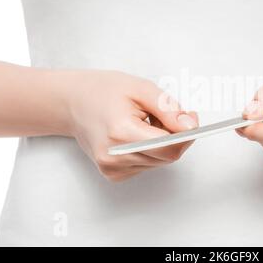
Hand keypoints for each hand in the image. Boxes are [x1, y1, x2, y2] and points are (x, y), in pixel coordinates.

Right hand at [64, 70, 197, 181]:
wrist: (71, 103)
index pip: (169, 147)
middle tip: (163, 114)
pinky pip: (148, 164)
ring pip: (160, 161)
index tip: (191, 118)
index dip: (187, 134)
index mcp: (121, 133)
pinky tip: (135, 134)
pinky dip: (150, 150)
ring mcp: (112, 168)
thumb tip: (190, 126)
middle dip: (175, 135)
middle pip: (168, 155)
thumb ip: (169, 109)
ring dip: (162, 142)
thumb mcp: (141, 89)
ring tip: (144, 122)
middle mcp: (115, 157)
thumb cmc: (103, 91)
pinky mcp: (113, 174)